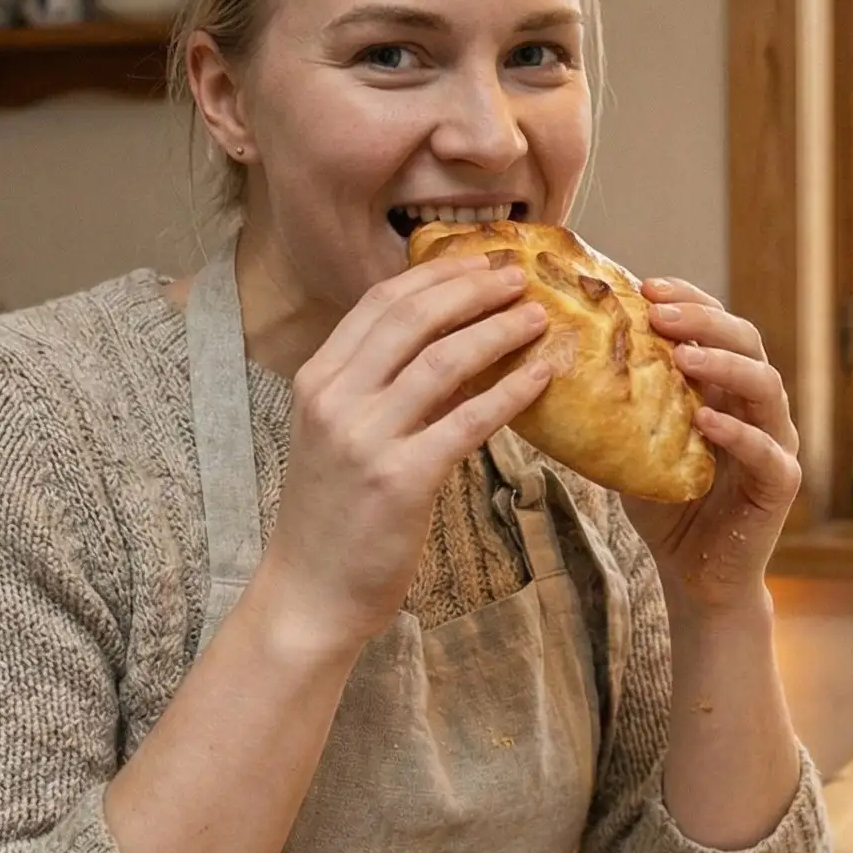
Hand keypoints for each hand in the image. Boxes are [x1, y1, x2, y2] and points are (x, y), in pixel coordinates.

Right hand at [257, 254, 556, 649]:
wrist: (310, 592)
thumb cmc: (331, 514)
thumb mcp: (338, 434)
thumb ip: (378, 387)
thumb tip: (448, 343)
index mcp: (318, 378)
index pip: (380, 303)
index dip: (436, 274)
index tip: (480, 259)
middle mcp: (336, 398)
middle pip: (414, 317)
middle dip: (473, 288)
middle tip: (518, 276)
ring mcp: (366, 437)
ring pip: (444, 360)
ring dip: (499, 330)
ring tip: (538, 317)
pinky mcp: (402, 479)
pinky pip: (469, 421)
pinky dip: (511, 391)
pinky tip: (542, 376)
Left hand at [622, 277, 802, 613]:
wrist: (694, 576)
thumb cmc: (666, 506)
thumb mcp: (635, 444)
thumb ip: (618, 405)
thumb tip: (551, 360)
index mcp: (726, 387)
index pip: (718, 326)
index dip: (689, 299)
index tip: (647, 285)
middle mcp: (757, 407)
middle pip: (747, 342)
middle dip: (705, 319)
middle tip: (661, 311)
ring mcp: (775, 443)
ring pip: (766, 386)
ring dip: (724, 364)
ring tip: (683, 356)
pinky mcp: (780, 484)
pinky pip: (768, 451)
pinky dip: (738, 433)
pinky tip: (705, 419)